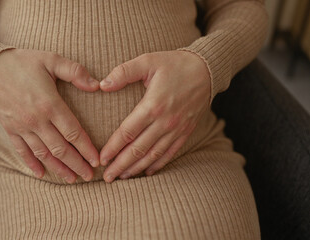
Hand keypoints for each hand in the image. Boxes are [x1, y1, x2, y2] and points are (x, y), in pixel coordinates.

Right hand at [0, 49, 99, 182]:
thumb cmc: (24, 62)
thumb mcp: (51, 60)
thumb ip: (75, 72)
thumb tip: (97, 85)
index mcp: (50, 104)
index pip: (73, 132)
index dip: (86, 148)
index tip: (97, 160)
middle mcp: (36, 120)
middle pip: (60, 149)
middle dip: (77, 164)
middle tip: (89, 176)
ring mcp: (22, 127)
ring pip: (43, 154)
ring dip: (58, 168)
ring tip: (72, 178)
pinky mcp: (10, 129)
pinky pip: (22, 151)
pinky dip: (31, 164)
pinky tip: (41, 174)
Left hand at [99, 50, 210, 182]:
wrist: (208, 69)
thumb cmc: (174, 64)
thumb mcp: (148, 61)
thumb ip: (124, 72)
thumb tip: (102, 85)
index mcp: (153, 105)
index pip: (127, 132)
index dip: (113, 148)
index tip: (102, 159)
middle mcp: (165, 122)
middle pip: (138, 149)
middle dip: (121, 165)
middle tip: (107, 177)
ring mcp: (177, 129)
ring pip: (153, 155)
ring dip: (136, 168)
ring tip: (122, 177)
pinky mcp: (186, 131)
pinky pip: (170, 153)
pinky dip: (158, 164)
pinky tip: (147, 171)